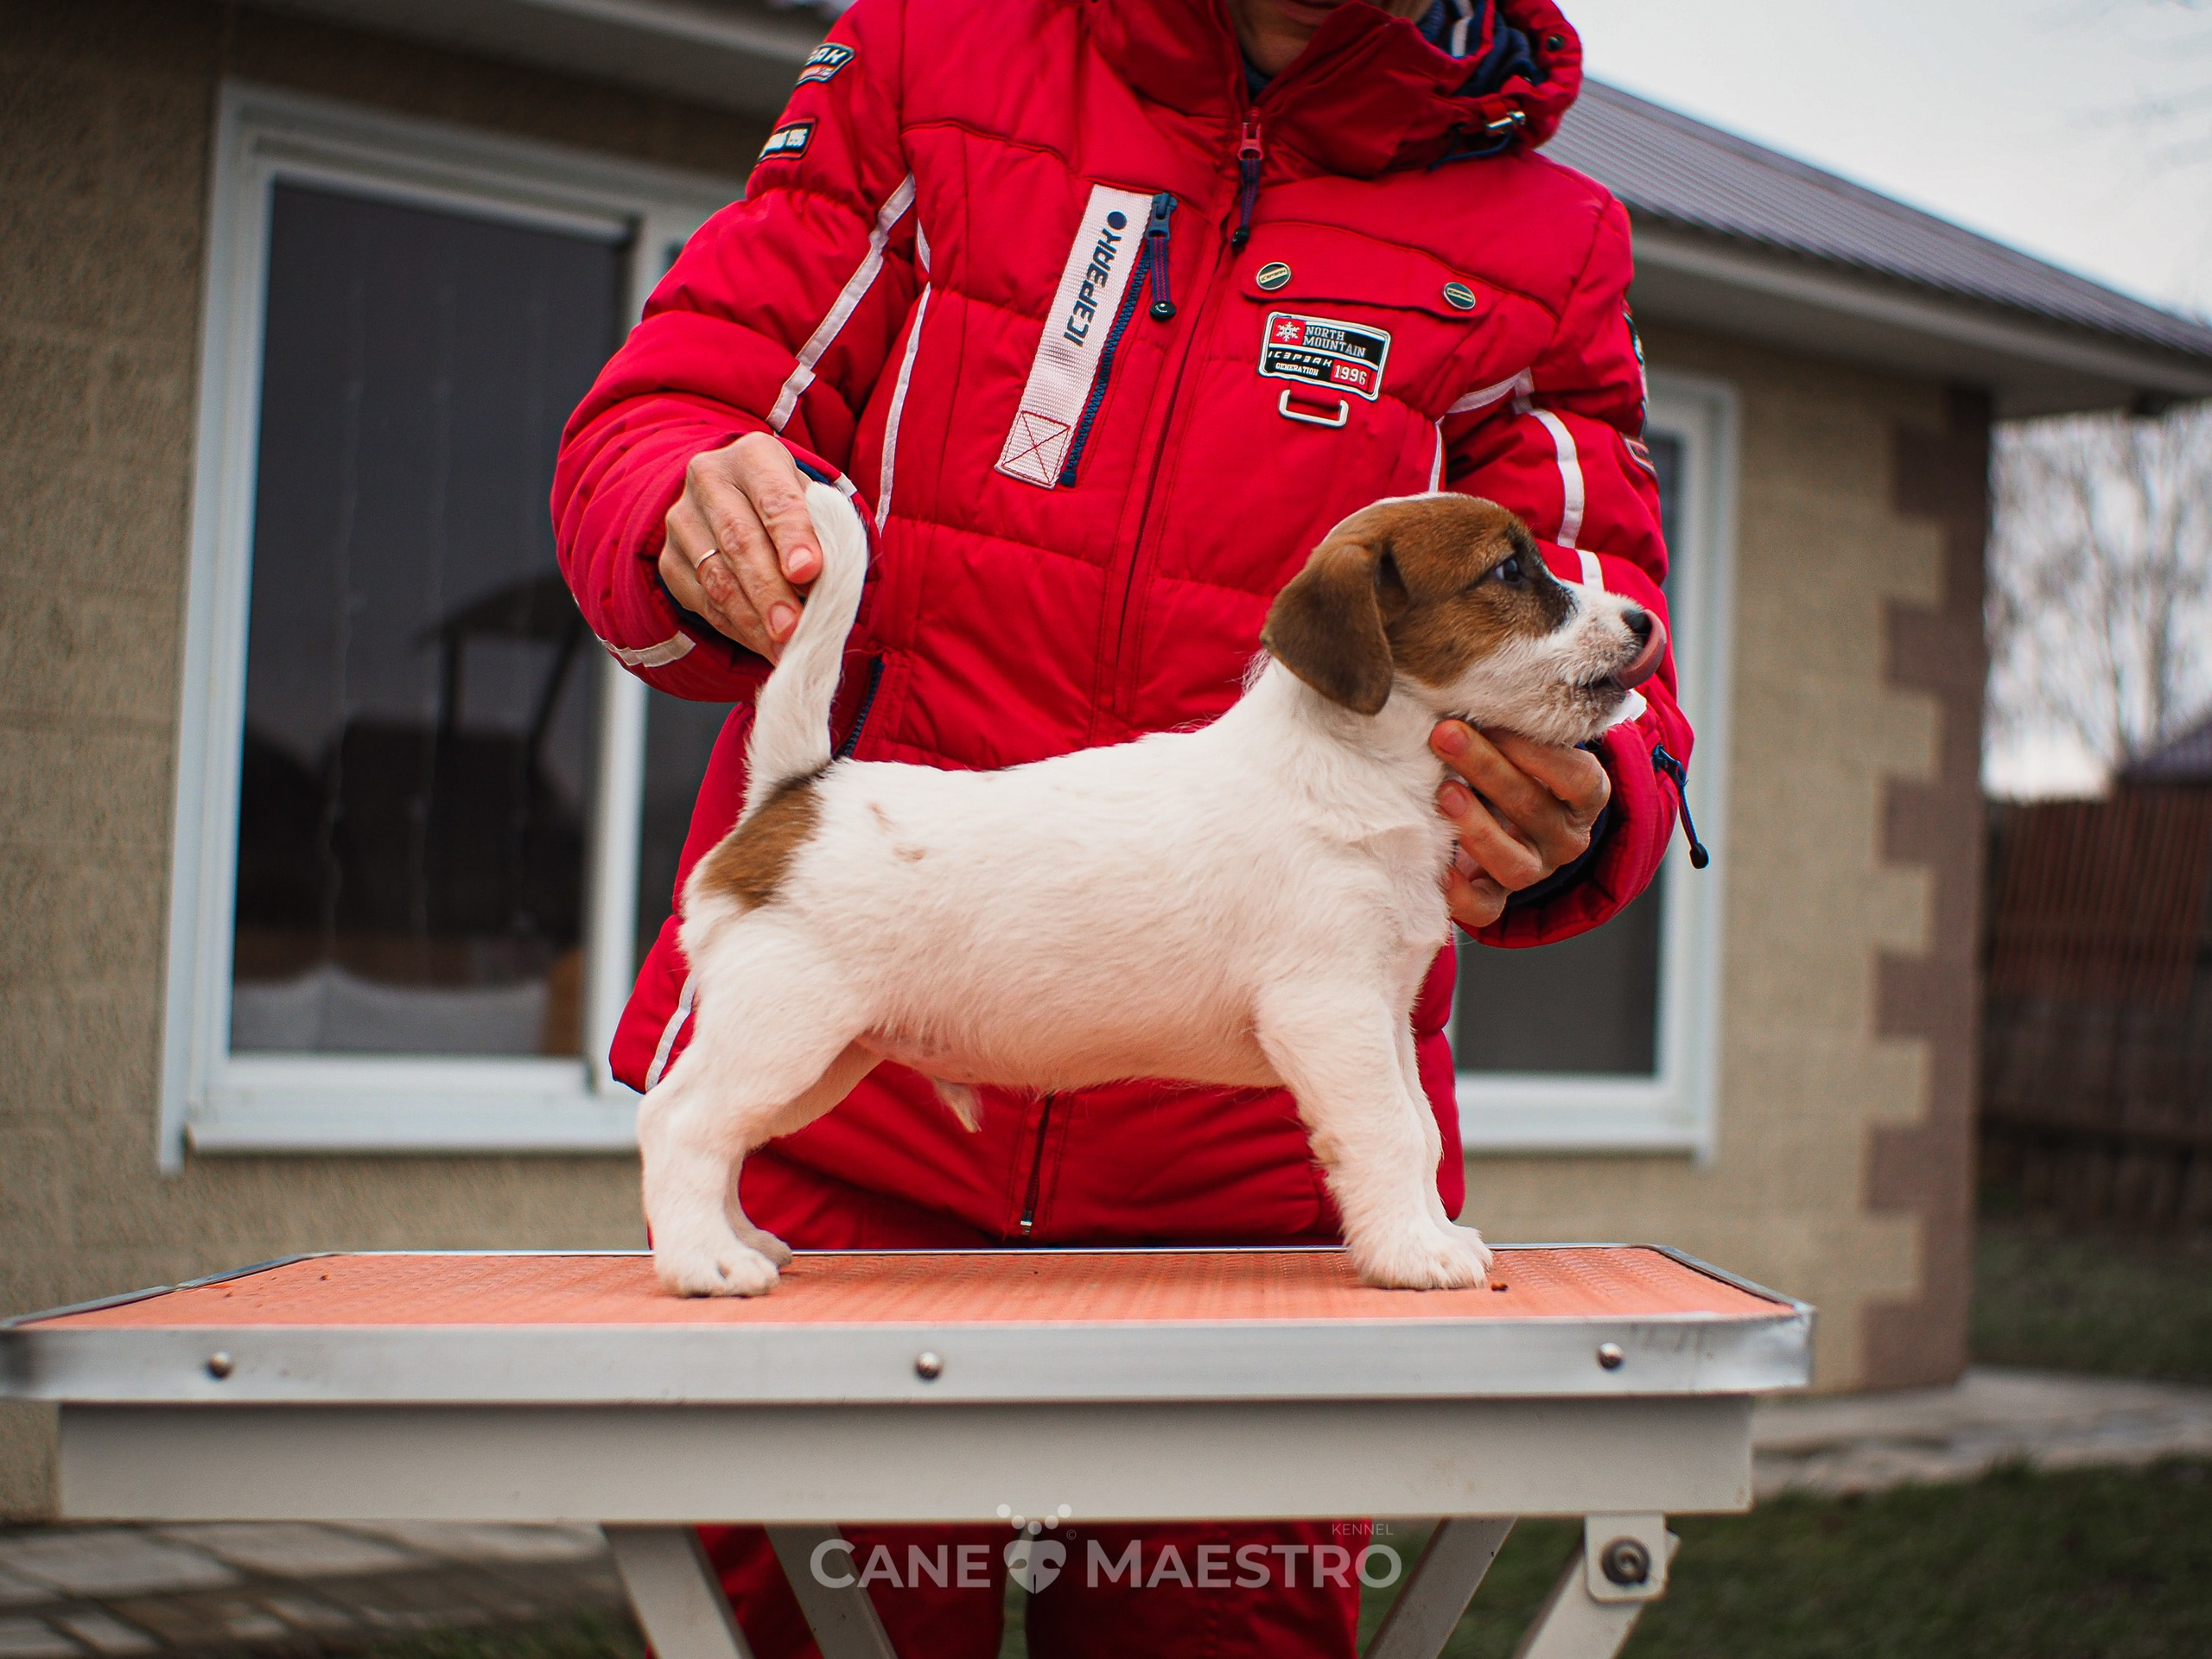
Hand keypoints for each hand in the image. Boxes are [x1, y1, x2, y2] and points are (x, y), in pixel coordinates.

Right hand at [658, 432, 822, 660]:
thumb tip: (821, 584)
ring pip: (717, 577)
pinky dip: (737, 629)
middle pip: (739, 540)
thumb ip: (826, 536)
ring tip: (784, 648)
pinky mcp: (669, 559)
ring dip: (753, 620)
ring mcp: (682, 520)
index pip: (774, 498)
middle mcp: (709, 480)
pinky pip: (703, 602)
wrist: (740, 504)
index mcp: (754, 457)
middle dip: (770, 591)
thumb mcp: (817, 507)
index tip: (809, 572)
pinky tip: (764, 645)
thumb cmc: (793, 509)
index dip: (792, 537)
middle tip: (794, 629)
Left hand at [1430, 722, 1610, 929]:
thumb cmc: (1512, 763)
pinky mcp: (1498, 897)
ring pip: (1516, 865)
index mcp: (1585, 796)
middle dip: (1487, 769)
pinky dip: (1461, 895)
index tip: (1493, 719)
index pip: (1576, 778)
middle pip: (1533, 809)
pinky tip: (1440, 867)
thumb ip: (1514, 721)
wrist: (1505, 818)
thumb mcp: (1525, 742)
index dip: (1536, 751)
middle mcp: (1565, 839)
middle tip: (1446, 734)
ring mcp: (1534, 871)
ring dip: (1478, 827)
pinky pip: (1486, 909)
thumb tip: (1469, 682)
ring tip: (1443, 792)